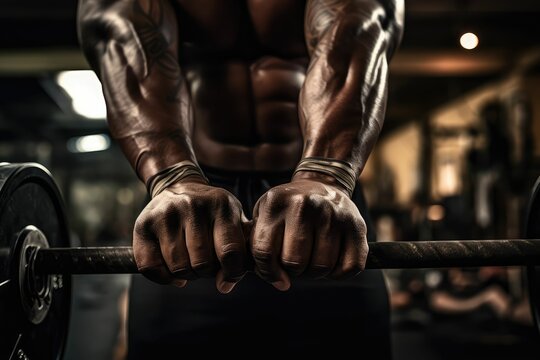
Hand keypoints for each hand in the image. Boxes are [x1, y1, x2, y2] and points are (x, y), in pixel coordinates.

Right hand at [133, 177, 247, 293]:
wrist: (179, 187)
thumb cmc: (212, 213)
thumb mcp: (233, 219)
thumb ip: (239, 250)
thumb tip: (225, 285)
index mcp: (222, 205)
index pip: (230, 251)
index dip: (231, 273)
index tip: (227, 279)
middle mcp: (193, 206)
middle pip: (202, 263)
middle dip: (206, 273)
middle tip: (205, 266)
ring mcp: (167, 213)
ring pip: (178, 267)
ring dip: (186, 276)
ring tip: (190, 265)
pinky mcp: (144, 223)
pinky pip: (150, 267)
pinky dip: (163, 278)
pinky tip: (171, 271)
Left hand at [250, 178, 367, 290]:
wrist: (322, 183)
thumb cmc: (288, 208)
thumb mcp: (265, 215)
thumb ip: (256, 245)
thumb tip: (266, 282)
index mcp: (276, 203)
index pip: (265, 252)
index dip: (269, 273)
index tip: (277, 276)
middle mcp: (305, 205)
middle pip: (295, 263)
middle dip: (294, 271)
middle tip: (297, 263)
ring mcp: (333, 214)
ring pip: (321, 268)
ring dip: (316, 273)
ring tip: (312, 260)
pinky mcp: (356, 225)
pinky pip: (350, 267)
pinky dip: (339, 274)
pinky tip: (332, 263)